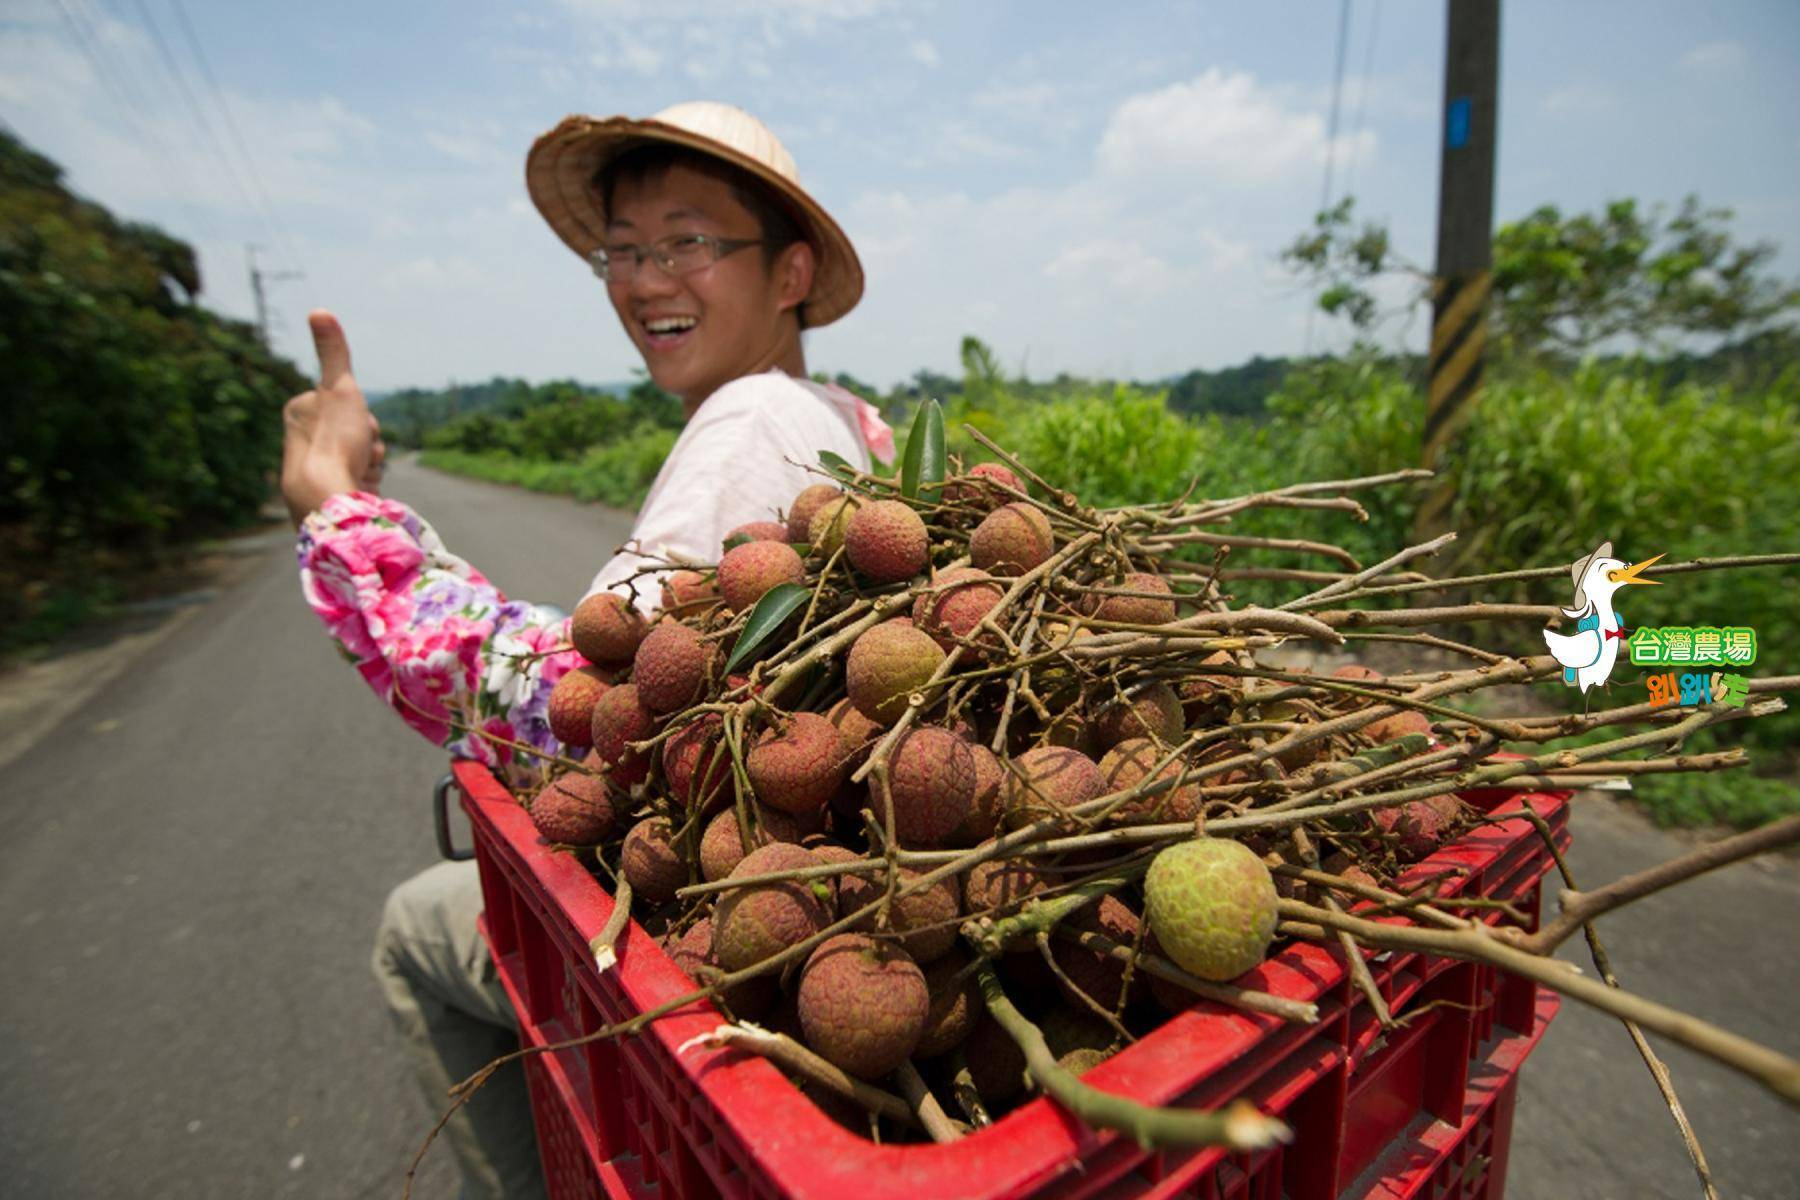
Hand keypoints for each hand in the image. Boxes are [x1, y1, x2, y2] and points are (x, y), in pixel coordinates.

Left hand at [280, 310, 384, 525]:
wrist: (327, 498)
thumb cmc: (334, 441)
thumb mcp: (339, 386)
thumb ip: (332, 351)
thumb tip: (319, 311)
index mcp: (300, 412)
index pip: (349, 403)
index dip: (362, 413)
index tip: (355, 423)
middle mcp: (302, 440)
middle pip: (357, 430)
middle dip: (369, 440)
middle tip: (360, 449)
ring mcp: (314, 468)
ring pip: (363, 455)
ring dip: (371, 462)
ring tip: (360, 471)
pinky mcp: (326, 493)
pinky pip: (361, 480)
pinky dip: (367, 483)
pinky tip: (359, 487)